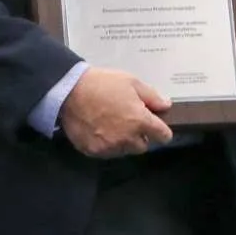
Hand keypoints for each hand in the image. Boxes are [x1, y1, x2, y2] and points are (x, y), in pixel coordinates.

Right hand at [57, 67, 172, 157]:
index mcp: (140, 121)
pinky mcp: (94, 151)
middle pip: (143, 146)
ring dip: (123, 141)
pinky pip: (107, 152)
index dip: (161, 130)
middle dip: (140, 136)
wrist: (69, 91)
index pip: (163, 136)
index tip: (155, 126)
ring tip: (111, 125)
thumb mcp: (131, 82)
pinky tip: (98, 130)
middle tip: (128, 121)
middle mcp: (127, 138)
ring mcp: (110, 147)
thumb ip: (152, 96)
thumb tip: (166, 106)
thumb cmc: (101, 84)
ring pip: (125, 150)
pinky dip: (105, 144)